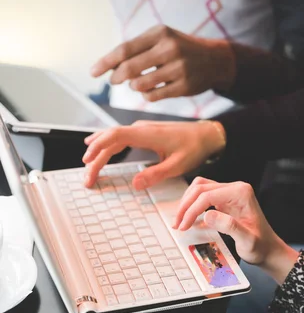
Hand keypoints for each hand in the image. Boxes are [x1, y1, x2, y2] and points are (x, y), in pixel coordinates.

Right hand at [82, 120, 224, 188]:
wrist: (206, 134)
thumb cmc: (194, 147)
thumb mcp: (177, 165)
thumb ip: (156, 174)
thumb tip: (135, 184)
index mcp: (146, 134)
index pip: (114, 136)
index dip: (98, 148)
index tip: (88, 162)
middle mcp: (140, 128)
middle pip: (108, 139)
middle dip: (94, 157)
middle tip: (87, 178)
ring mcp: (140, 129)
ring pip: (111, 136)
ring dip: (98, 150)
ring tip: (87, 165)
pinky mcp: (143, 132)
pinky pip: (118, 136)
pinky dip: (106, 144)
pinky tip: (97, 147)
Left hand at [91, 25, 235, 100]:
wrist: (214, 60)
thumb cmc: (181, 50)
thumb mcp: (162, 40)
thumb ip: (139, 50)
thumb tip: (111, 67)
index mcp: (160, 33)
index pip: (125, 49)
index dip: (106, 62)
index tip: (93, 72)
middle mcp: (169, 49)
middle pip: (130, 68)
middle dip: (116, 77)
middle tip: (113, 81)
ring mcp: (178, 69)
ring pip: (141, 84)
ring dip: (134, 87)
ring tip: (136, 84)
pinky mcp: (184, 86)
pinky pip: (154, 96)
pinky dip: (147, 95)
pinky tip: (148, 91)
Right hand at [173, 177, 297, 282]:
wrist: (268, 250)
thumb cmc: (260, 247)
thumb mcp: (247, 241)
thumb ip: (229, 226)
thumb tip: (207, 215)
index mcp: (241, 193)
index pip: (207, 195)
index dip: (192, 210)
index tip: (183, 226)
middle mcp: (235, 189)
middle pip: (201, 188)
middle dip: (186, 206)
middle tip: (177, 224)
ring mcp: (230, 193)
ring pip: (200, 188)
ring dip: (187, 203)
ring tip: (180, 221)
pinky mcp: (225, 200)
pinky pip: (203, 196)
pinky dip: (193, 205)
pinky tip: (189, 219)